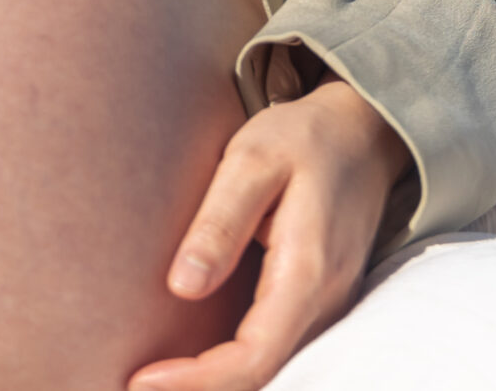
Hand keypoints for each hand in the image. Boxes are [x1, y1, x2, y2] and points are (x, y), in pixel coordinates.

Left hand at [129, 79, 412, 390]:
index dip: (198, 380)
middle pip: (263, 375)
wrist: (362, 131)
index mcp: (308, 273)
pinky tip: (193, 358)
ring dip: (216, 381)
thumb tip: (183, 287)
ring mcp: (327, 306)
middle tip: (134, 386)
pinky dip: (234, 364)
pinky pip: (276, 349)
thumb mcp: (253, 160)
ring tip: (154, 379)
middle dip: (200, 389)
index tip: (142, 380)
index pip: (254, 356)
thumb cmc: (303, 138)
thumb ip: (220, 223)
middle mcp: (325, 303)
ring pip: (271, 368)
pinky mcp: (317, 300)